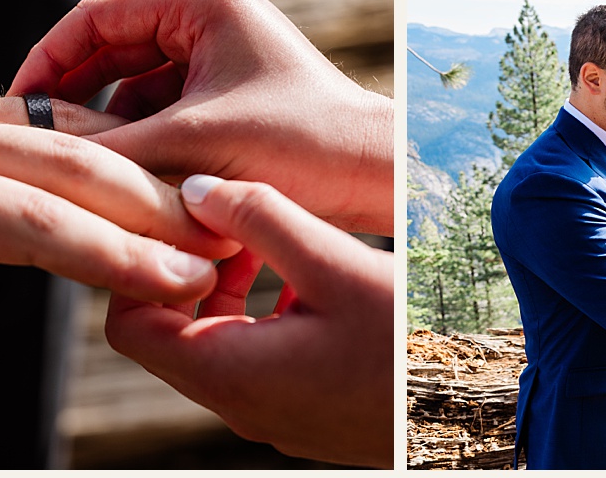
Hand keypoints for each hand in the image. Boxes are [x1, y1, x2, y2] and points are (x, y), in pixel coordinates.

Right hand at [11, 0, 394, 234]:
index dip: (47, 63)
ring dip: (106, 128)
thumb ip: (110, 149)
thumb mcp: (191, 146)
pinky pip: (162, 111)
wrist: (374, 179)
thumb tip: (37, 163)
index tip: (15, 109)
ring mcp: (220, 55)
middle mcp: (210, 18)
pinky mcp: (228, 94)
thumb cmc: (303, 147)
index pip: (94, 19)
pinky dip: (138, 143)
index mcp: (203, 3)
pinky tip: (115, 184)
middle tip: (33, 146)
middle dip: (74, 101)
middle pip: (110, 51)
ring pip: (134, 87)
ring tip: (72, 172)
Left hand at [106, 175, 394, 466]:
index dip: (146, 267)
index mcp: (229, 371)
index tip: (187, 223)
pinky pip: (255, 364)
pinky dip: (262, 319)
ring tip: (275, 244)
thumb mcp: (337, 267)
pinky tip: (311, 283)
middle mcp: (240, 406)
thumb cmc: (410, 346)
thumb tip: (197, 187)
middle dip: (191, 273)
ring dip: (231, 294)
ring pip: (214, 347)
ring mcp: (273, 417)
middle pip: (169, 336)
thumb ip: (263, 220)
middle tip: (230, 223)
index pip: (129, 324)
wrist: (476, 412)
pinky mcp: (306, 416)